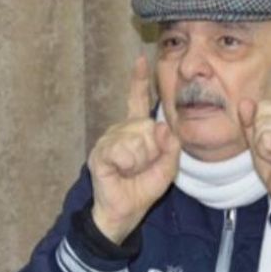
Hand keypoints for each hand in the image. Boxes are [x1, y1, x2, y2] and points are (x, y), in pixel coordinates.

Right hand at [88, 56, 180, 243]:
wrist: (124, 212)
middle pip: (146, 124)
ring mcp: (108, 140)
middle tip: (143, 166)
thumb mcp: (167, 168)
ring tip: (132, 170)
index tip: (141, 59)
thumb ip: (170, 148)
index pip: (138, 100)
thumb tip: (162, 127)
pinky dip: (129, 163)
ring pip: (137, 137)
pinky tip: (122, 170)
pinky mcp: (100, 153)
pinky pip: (123, 149)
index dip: (138, 80)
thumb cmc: (143, 188)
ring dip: (142, 159)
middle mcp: (120, 130)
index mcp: (136, 130)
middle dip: (153, 149)